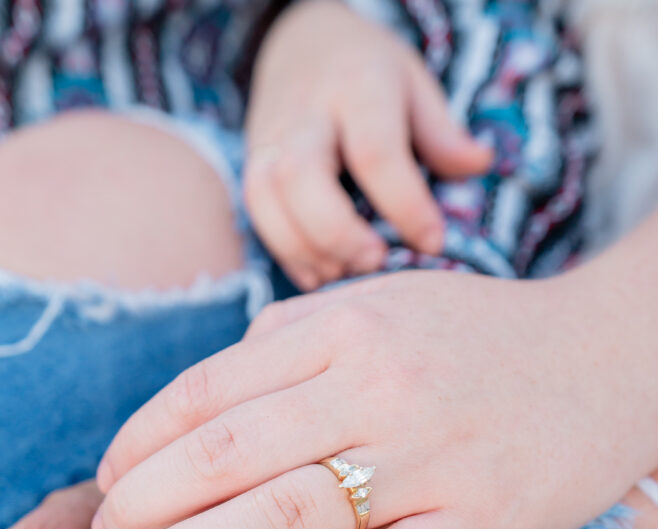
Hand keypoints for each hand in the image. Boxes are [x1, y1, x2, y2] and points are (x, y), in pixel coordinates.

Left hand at [92, 262, 656, 528]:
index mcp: (346, 326)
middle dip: (144, 507)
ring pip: (288, 512)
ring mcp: (432, 455)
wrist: (612, 357)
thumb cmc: (482, 338)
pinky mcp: (481, 522)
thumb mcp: (386, 304)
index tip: (107, 486)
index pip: (210, 389)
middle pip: (229, 453)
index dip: (141, 443)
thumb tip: (210, 384)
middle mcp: (380, 384)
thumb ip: (296, 336)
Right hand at [244, 0, 491, 288]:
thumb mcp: (413, 84)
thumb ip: (441, 132)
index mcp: (357, 87)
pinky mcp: (251, 165)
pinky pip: (257, 217)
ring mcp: (270, 140)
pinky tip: (320, 274)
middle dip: (338, 232)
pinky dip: (287, 255)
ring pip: (267, 200)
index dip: (405, 204)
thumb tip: (480, 164)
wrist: (300, 42)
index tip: (433, 242)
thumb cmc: (369, 72)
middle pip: (302, 177)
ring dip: (306, 249)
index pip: (376, 152)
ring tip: (346, 273)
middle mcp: (304, 114)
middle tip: (376, 261)